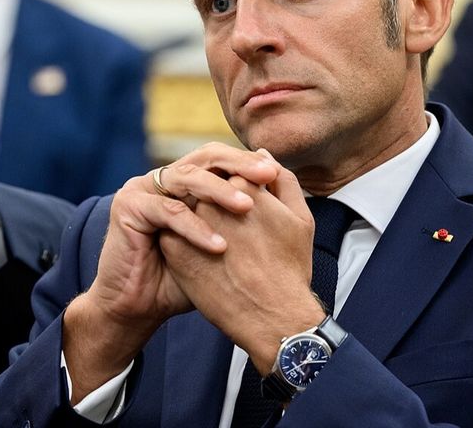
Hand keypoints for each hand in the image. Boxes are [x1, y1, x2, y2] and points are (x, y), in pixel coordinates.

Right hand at [62, 143, 278, 400]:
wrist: (139, 306)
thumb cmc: (184, 278)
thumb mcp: (222, 243)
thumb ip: (245, 213)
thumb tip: (278, 178)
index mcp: (183, 182)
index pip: (218, 159)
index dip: (246, 163)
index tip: (276, 175)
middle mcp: (163, 179)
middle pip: (202, 158)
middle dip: (237, 165)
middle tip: (265, 176)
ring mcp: (142, 188)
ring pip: (186, 178)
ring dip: (218, 191)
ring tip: (247, 208)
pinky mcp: (128, 206)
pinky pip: (167, 210)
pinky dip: (194, 227)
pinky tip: (219, 245)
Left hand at [158, 162, 323, 372]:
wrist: (270, 318)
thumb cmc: (289, 269)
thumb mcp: (300, 219)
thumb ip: (283, 181)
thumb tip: (262, 154)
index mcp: (243, 188)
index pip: (230, 177)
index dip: (237, 197)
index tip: (244, 217)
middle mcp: (211, 201)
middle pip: (205, 191)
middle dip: (214, 206)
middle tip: (231, 236)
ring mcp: (188, 225)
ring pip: (186, 209)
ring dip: (196, 221)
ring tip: (217, 247)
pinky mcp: (172, 248)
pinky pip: (172, 233)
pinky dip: (183, 241)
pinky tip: (200, 259)